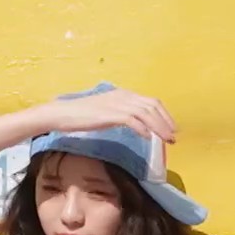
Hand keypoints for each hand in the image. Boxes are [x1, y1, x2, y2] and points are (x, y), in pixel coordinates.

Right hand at [36, 87, 176, 142]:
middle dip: (166, 122)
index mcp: (123, 94)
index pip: (151, 101)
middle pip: (152, 106)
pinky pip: (132, 120)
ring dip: (158, 127)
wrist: (61, 113)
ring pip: (146, 113)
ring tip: (165, 140)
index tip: (171, 128)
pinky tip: (147, 137)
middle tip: (173, 137)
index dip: (164, 115)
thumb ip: (120, 114)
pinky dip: (142, 128)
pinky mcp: (110, 114)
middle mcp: (123, 95)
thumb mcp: (105, 111)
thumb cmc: (80, 115)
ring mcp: (117, 103)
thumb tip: (136, 126)